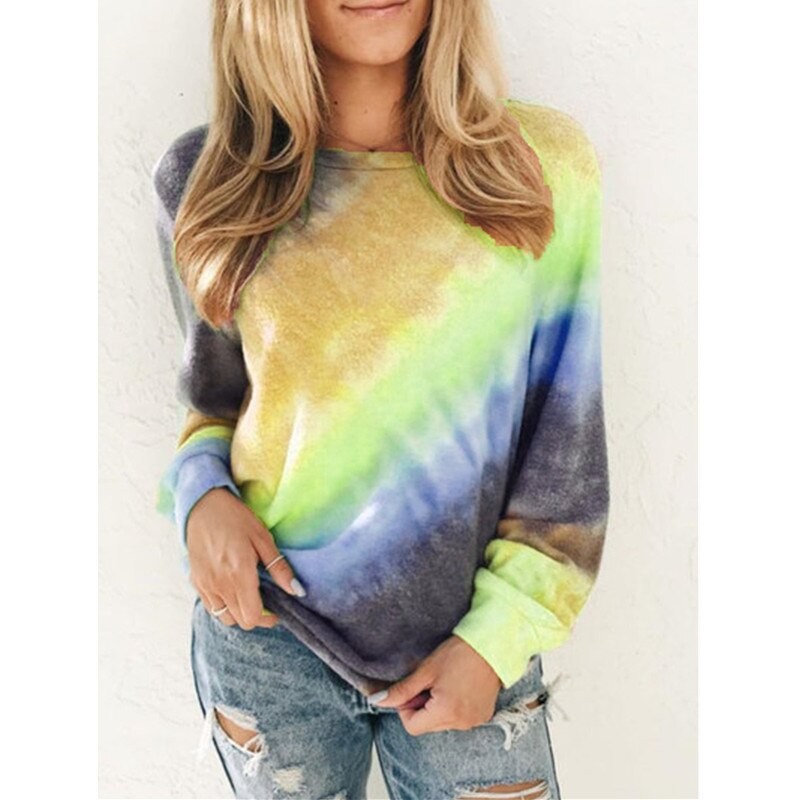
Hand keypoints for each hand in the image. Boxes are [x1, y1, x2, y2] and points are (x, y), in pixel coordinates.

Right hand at [186, 487, 305, 628]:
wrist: (204, 505)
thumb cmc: (236, 518)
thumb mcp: (263, 539)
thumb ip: (279, 568)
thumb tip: (297, 591)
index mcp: (239, 574)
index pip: (252, 617)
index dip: (267, 618)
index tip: (276, 609)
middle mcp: (219, 584)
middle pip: (239, 621)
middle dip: (255, 616)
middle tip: (265, 601)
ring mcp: (205, 585)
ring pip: (224, 618)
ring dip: (238, 612)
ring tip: (248, 595)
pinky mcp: (195, 582)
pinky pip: (211, 607)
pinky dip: (224, 606)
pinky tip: (232, 589)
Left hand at [371, 635, 501, 734]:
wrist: (492, 645)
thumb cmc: (458, 653)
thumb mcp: (425, 671)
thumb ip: (402, 690)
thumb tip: (377, 701)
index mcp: (445, 713)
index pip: (412, 727)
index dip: (406, 708)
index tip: (413, 688)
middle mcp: (461, 723)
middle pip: (428, 725)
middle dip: (423, 706)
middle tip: (430, 681)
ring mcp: (474, 721)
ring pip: (443, 722)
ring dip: (438, 707)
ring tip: (446, 682)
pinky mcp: (483, 716)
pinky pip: (459, 718)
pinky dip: (454, 707)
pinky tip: (458, 686)